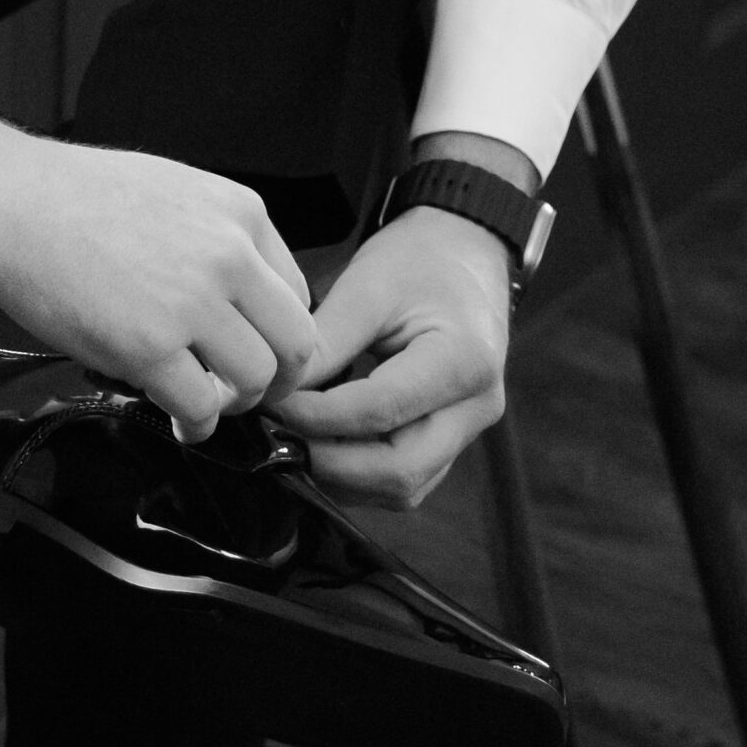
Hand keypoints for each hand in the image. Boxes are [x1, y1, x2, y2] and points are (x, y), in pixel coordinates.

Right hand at [0, 104, 315, 440]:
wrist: (6, 201)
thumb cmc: (73, 196)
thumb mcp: (174, 192)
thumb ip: (218, 238)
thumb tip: (236, 297)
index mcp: (242, 213)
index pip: (296, 295)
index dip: (277, 335)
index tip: (254, 352)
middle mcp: (230, 256)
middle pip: (295, 344)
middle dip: (277, 380)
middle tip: (246, 393)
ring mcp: (192, 303)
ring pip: (256, 380)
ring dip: (236, 403)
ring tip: (205, 404)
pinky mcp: (149, 347)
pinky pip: (202, 407)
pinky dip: (197, 425)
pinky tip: (180, 422)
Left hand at [269, 204, 509, 508]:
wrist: (463, 258)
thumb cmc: (416, 262)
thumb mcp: (366, 287)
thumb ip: (322, 343)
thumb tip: (273, 392)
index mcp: (463, 361)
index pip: (380, 411)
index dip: (317, 417)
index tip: (270, 404)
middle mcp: (476, 408)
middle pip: (400, 471)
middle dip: (329, 462)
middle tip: (278, 434)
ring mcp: (468, 432)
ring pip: (401, 488)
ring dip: (340, 475)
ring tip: (295, 438)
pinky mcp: (450, 444)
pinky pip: (403, 483)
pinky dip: (357, 475)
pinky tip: (323, 443)